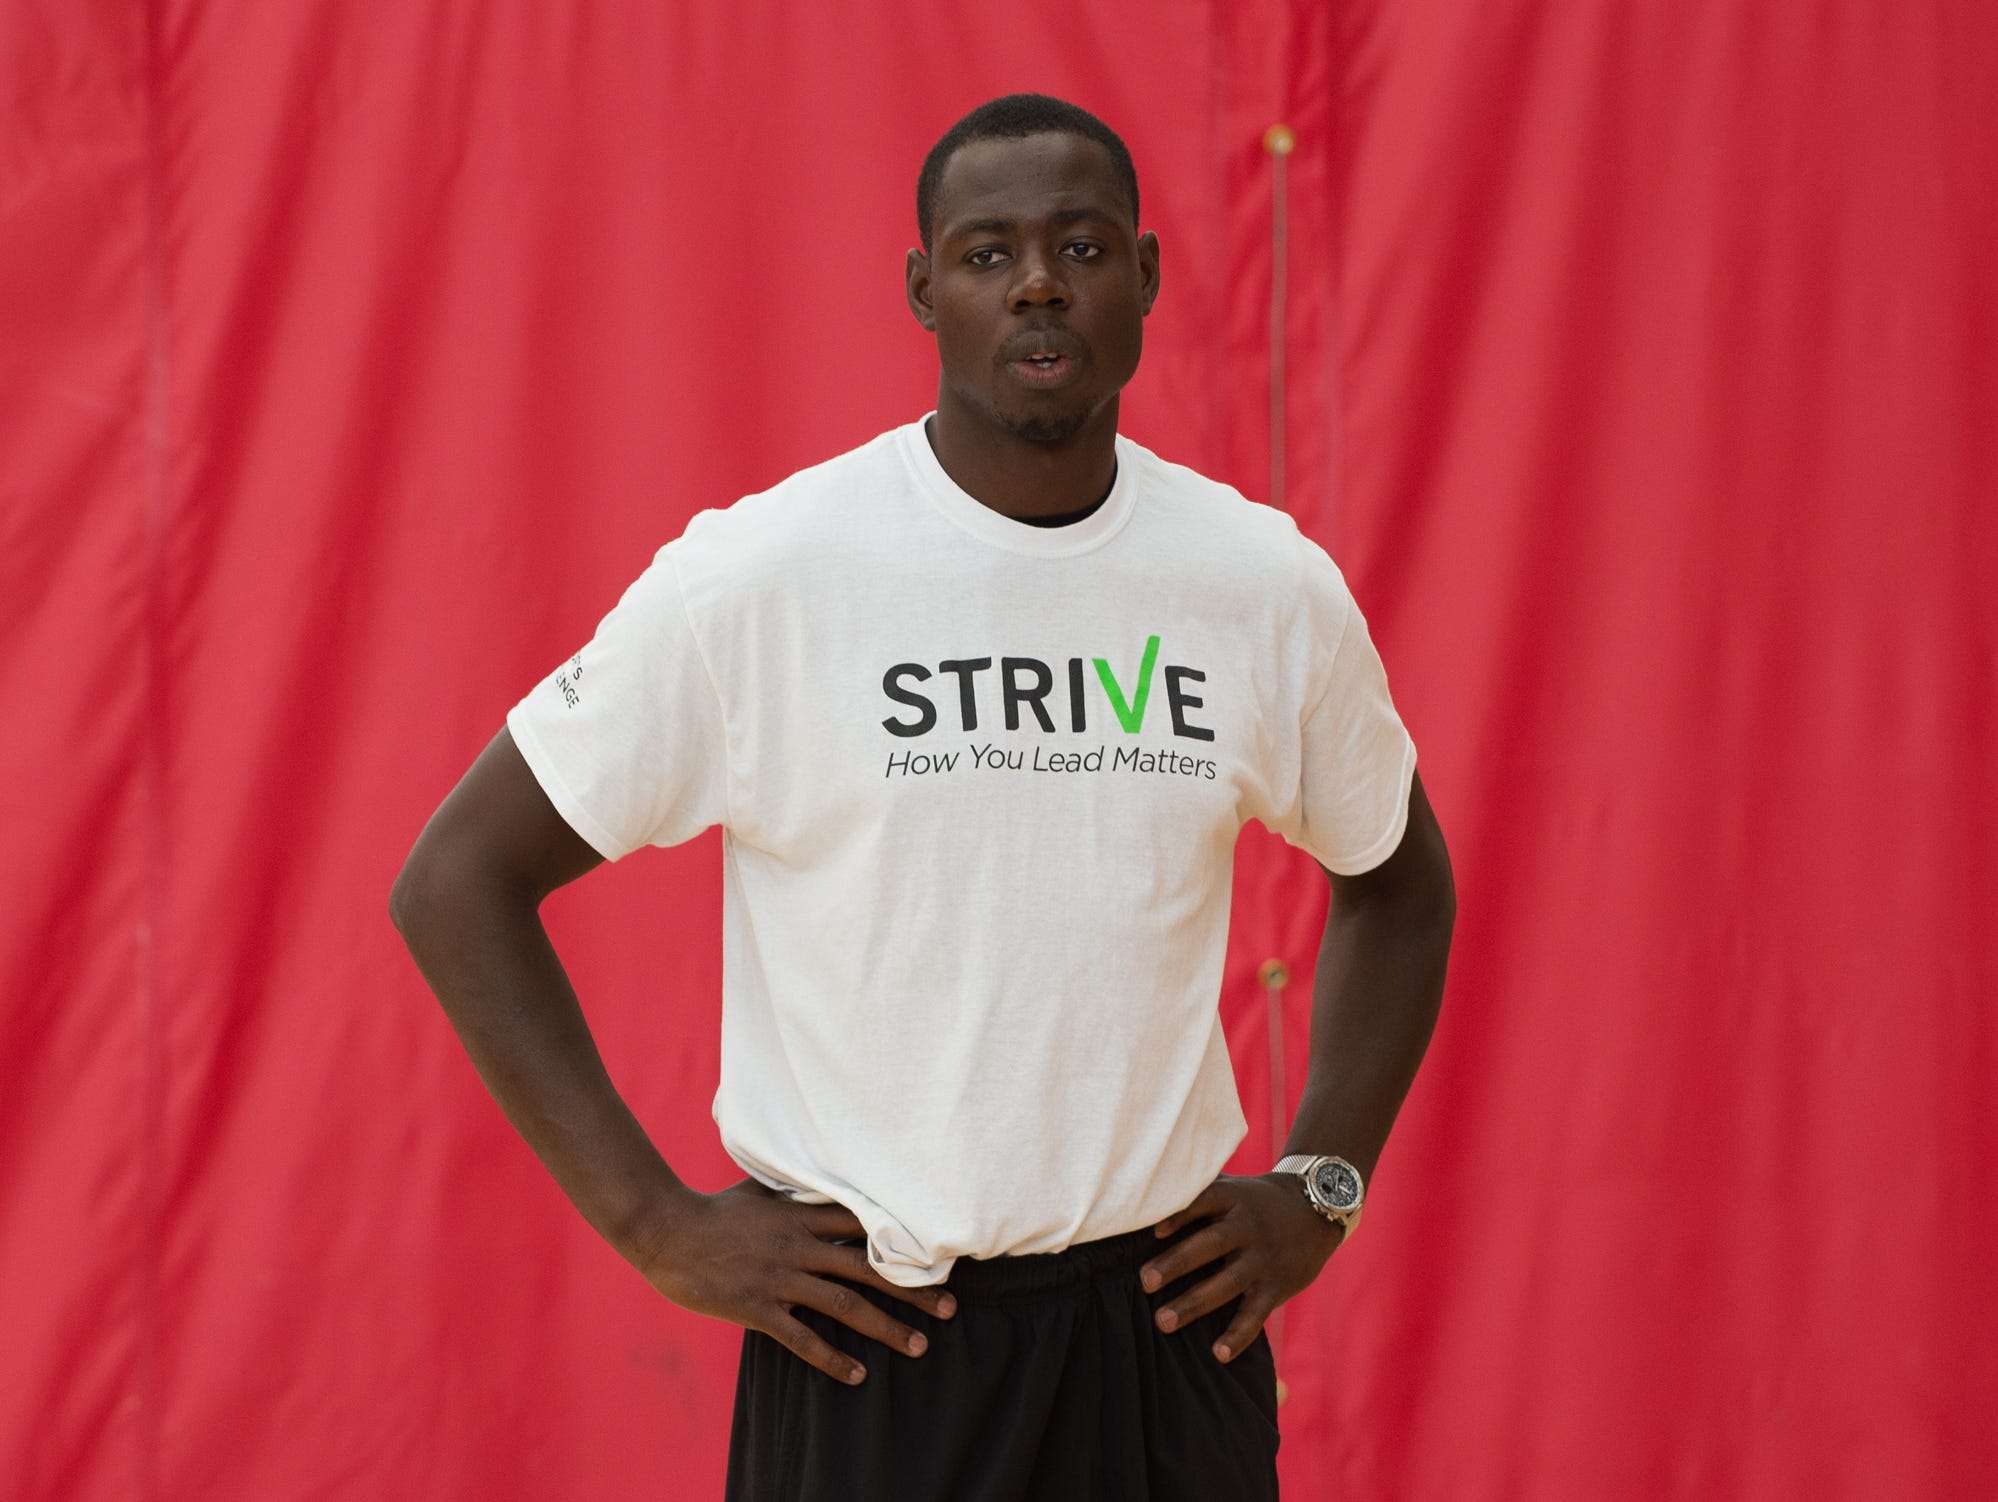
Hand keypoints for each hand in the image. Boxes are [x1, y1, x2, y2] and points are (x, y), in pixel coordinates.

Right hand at [632, 1177, 956, 1385]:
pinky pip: (803, 1338)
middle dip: (913, 1289)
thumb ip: (794, 1192)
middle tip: (950, 1307)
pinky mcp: (758, 1308)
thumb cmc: (714, 1211)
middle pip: (868, 1268)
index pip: (865, 1225)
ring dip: (886, 1326)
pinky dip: (832, 1359)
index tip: (938, 1252)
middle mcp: (799, 1247)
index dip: (903, 1238)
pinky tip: (857, 1375)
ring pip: (845, 1305)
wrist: (667, 1231)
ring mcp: (780, 1278)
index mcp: (801, 1217)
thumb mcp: (760, 1191)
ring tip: (919, 1345)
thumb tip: (822, 1176)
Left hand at [1137, 1172, 1345, 1363]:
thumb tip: (1146, 1199)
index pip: (1203, 1201)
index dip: (1179, 1214)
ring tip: (1163, 1322)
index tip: (1153, 1231)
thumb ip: (1198, 1191)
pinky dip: (1238, 1335)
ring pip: (1228, 1283)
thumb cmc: (1256, 1200)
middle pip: (1210, 1244)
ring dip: (1194, 1304)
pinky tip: (1218, 1354)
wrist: (1316, 1208)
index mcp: (1233, 1198)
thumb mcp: (1232, 1187)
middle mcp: (1249, 1226)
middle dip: (1177, 1264)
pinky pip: (1255, 1314)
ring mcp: (1264, 1258)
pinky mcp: (1278, 1286)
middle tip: (1144, 1282)